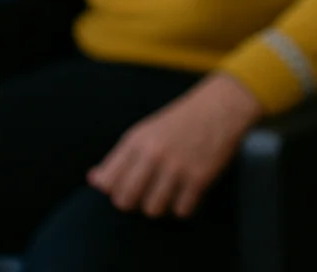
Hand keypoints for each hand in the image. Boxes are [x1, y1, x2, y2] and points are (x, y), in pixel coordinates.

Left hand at [88, 72, 262, 218]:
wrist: (223, 106)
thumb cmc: (181, 120)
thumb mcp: (146, 131)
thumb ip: (119, 156)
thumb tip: (93, 180)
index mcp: (136, 141)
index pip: (107, 183)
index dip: (115, 190)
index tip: (129, 185)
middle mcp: (153, 154)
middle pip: (125, 201)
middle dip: (134, 203)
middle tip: (148, 193)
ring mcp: (177, 167)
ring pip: (152, 210)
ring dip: (161, 206)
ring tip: (170, 193)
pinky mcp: (199, 177)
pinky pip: (181, 210)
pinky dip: (184, 207)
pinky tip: (188, 193)